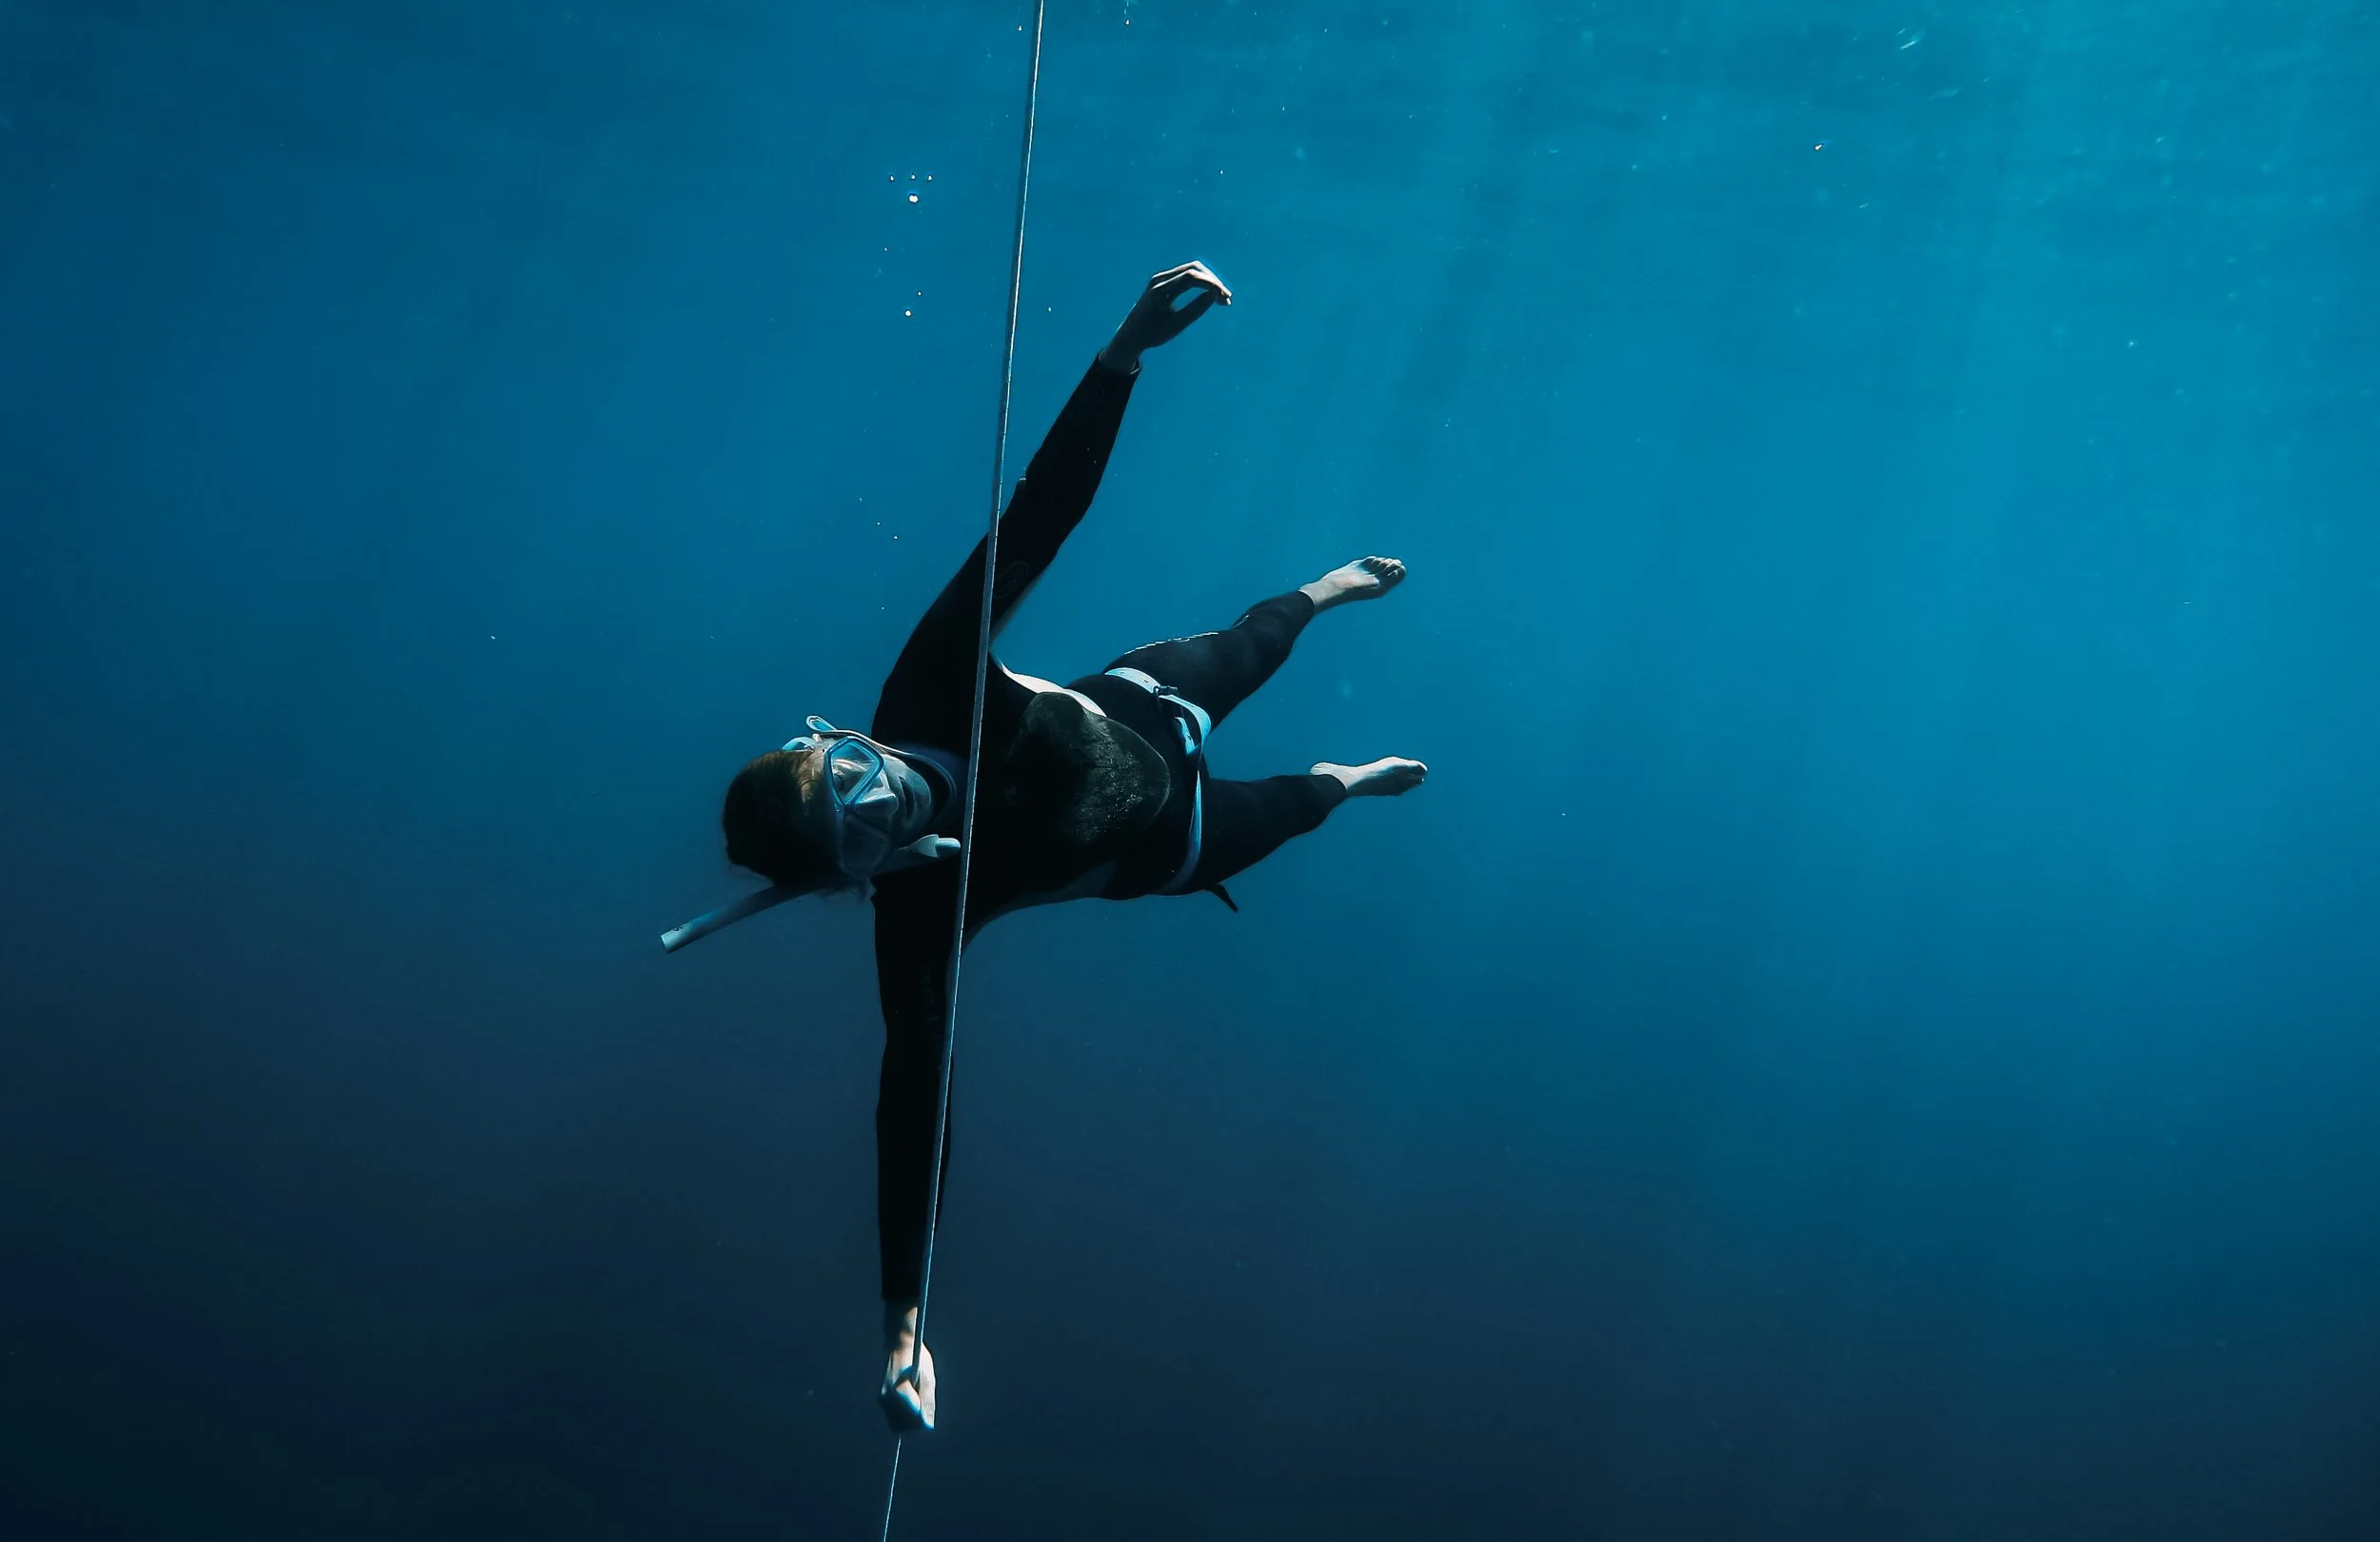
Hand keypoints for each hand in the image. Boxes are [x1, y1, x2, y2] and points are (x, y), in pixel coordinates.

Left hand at [1098, 260, 1231, 371]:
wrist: (1131, 335)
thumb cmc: (1152, 334)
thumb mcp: (1176, 325)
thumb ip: (1196, 310)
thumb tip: (1215, 296)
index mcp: (1161, 291)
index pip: (1191, 277)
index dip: (1212, 285)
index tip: (1225, 299)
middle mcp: (1159, 279)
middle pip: (1193, 269)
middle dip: (1213, 281)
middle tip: (1226, 300)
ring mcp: (1160, 278)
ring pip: (1191, 269)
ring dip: (1208, 280)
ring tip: (1221, 298)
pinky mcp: (1163, 281)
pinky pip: (1185, 275)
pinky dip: (1200, 282)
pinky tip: (1210, 294)